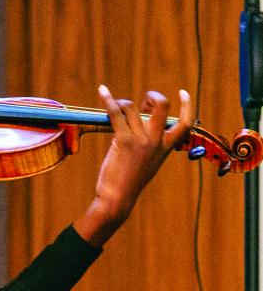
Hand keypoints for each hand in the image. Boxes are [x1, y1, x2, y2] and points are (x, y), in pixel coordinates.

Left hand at [74, 85, 191, 246]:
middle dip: (152, 97)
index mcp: (166, 147)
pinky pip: (116, 113)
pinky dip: (108, 100)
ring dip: (122, 104)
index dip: (187, 105)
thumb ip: (150, 144)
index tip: (182, 92)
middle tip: (141, 105)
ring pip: (132, 107)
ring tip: (114, 111)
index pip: (186, 123)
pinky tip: (102, 91)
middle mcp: (156, 141)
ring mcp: (140, 140)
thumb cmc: (129, 182)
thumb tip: (139, 120)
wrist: (117, 199)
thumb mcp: (148, 163)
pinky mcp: (123, 141)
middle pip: (162, 106)